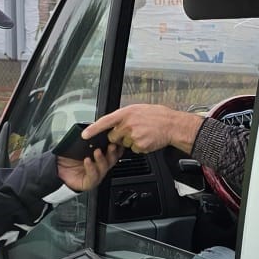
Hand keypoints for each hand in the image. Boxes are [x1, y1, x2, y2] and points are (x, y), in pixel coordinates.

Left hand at [57, 142, 122, 191]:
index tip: (116, 139)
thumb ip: (88, 138)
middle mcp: (100, 166)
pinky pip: (93, 177)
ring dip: (102, 159)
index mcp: (100, 156)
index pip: (113, 152)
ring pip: (104, 169)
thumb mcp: (78, 143)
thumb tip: (95, 127)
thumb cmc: (68, 156)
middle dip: (112, 153)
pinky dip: (91, 168)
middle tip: (111, 145)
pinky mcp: (89, 183)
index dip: (116, 147)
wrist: (56, 166)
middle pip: (111, 160)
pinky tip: (87, 161)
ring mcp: (96, 175)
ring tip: (97, 151)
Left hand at [85, 104, 201, 156]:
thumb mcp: (139, 109)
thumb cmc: (158, 116)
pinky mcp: (139, 146)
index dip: (93, 129)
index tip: (85, 135)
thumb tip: (116, 122)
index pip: (105, 121)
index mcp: (127, 113)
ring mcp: (134, 136)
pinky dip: (139, 146)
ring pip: (124, 144)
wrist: (173, 125)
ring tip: (143, 133)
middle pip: (113, 136)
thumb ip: (125, 116)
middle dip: (118, 137)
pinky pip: (133, 149)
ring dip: (130, 141)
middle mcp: (128, 124)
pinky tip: (147, 139)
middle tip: (131, 131)